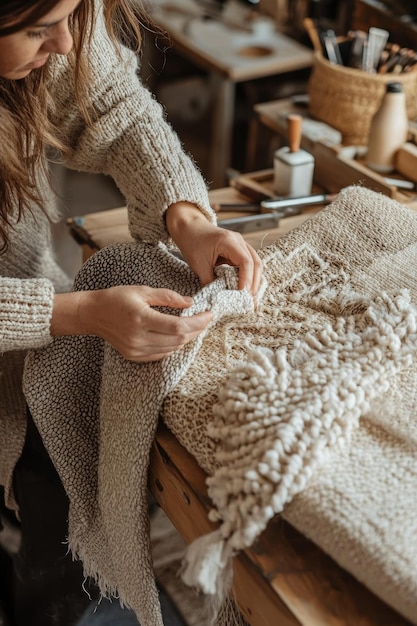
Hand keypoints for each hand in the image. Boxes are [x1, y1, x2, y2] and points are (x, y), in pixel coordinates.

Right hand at [51, 287, 212, 361]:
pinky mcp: (134, 356)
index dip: (198, 322)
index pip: (178, 326)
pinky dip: (174, 346)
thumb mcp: (142, 291)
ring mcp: (136, 350)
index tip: (210, 314)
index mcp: (141, 319)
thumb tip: (191, 302)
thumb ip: (168, 297)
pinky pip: (161, 354)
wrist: (92, 314)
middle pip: (178, 340)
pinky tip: (179, 336)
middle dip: (196, 330)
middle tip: (205, 320)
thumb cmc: (117, 298)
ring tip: (195, 327)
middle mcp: (139, 338)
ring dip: (187, 339)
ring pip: (172, 349)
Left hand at [166, 202, 262, 293]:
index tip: (243, 294)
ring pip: (255, 264)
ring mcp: (240, 244)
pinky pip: (249, 264)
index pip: (245, 261)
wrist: (188, 226)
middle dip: (254, 283)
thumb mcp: (198, 263)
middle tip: (251, 301)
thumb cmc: (192, 240)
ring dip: (254, 281)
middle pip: (255, 263)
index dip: (246, 279)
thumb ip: (209, 281)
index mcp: (229, 241)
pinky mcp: (238, 250)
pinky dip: (249, 276)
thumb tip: (217, 298)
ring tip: (250, 298)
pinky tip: (245, 289)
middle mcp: (239, 241)